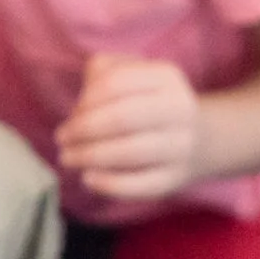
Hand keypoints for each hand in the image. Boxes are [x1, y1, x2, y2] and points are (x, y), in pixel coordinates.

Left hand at [56, 54, 202, 202]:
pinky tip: (88, 178)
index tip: (70, 116)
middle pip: (122, 117)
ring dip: (90, 156)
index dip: (85, 102)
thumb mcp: (130, 73)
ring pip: (130, 152)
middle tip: (61, 139)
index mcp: (165, 76)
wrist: (198, 138)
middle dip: (83, 130)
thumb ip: (100, 76)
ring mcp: (181, 145)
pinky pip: (139, 184)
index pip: (115, 83)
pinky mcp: (175, 177)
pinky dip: (108, 183)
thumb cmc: (147, 102)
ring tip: (68, 158)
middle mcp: (179, 108)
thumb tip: (80, 112)